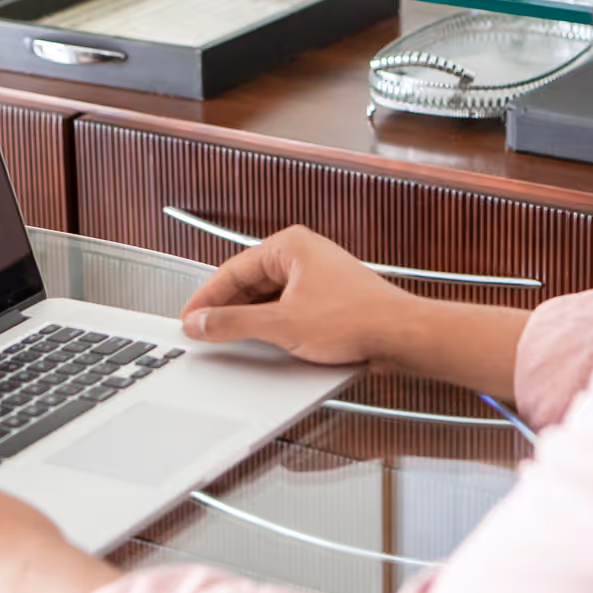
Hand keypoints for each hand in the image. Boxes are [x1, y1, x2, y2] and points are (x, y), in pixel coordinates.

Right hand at [181, 225, 417, 363]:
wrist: (402, 336)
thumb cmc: (357, 319)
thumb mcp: (282, 325)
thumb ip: (233, 324)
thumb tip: (202, 322)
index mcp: (290, 246)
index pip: (232, 270)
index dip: (206, 298)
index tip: (190, 319)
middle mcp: (303, 255)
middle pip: (249, 284)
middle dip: (227, 310)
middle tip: (204, 333)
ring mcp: (317, 277)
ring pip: (268, 299)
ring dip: (251, 321)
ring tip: (232, 342)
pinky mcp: (328, 299)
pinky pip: (287, 309)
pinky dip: (272, 326)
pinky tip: (265, 345)